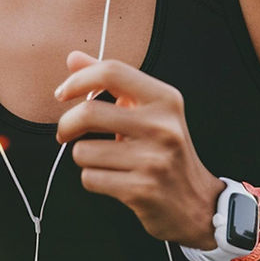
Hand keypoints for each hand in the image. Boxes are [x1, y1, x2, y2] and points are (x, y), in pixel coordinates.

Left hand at [54, 52, 222, 246]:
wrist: (196, 202)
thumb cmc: (164, 149)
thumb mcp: (148, 109)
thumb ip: (112, 81)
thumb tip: (73, 58)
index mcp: (165, 99)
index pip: (112, 72)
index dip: (78, 79)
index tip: (63, 93)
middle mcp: (162, 126)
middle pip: (89, 113)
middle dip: (66, 125)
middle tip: (65, 132)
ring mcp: (153, 160)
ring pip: (83, 151)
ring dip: (84, 157)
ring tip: (104, 160)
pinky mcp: (141, 190)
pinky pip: (90, 178)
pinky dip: (93, 179)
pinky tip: (113, 179)